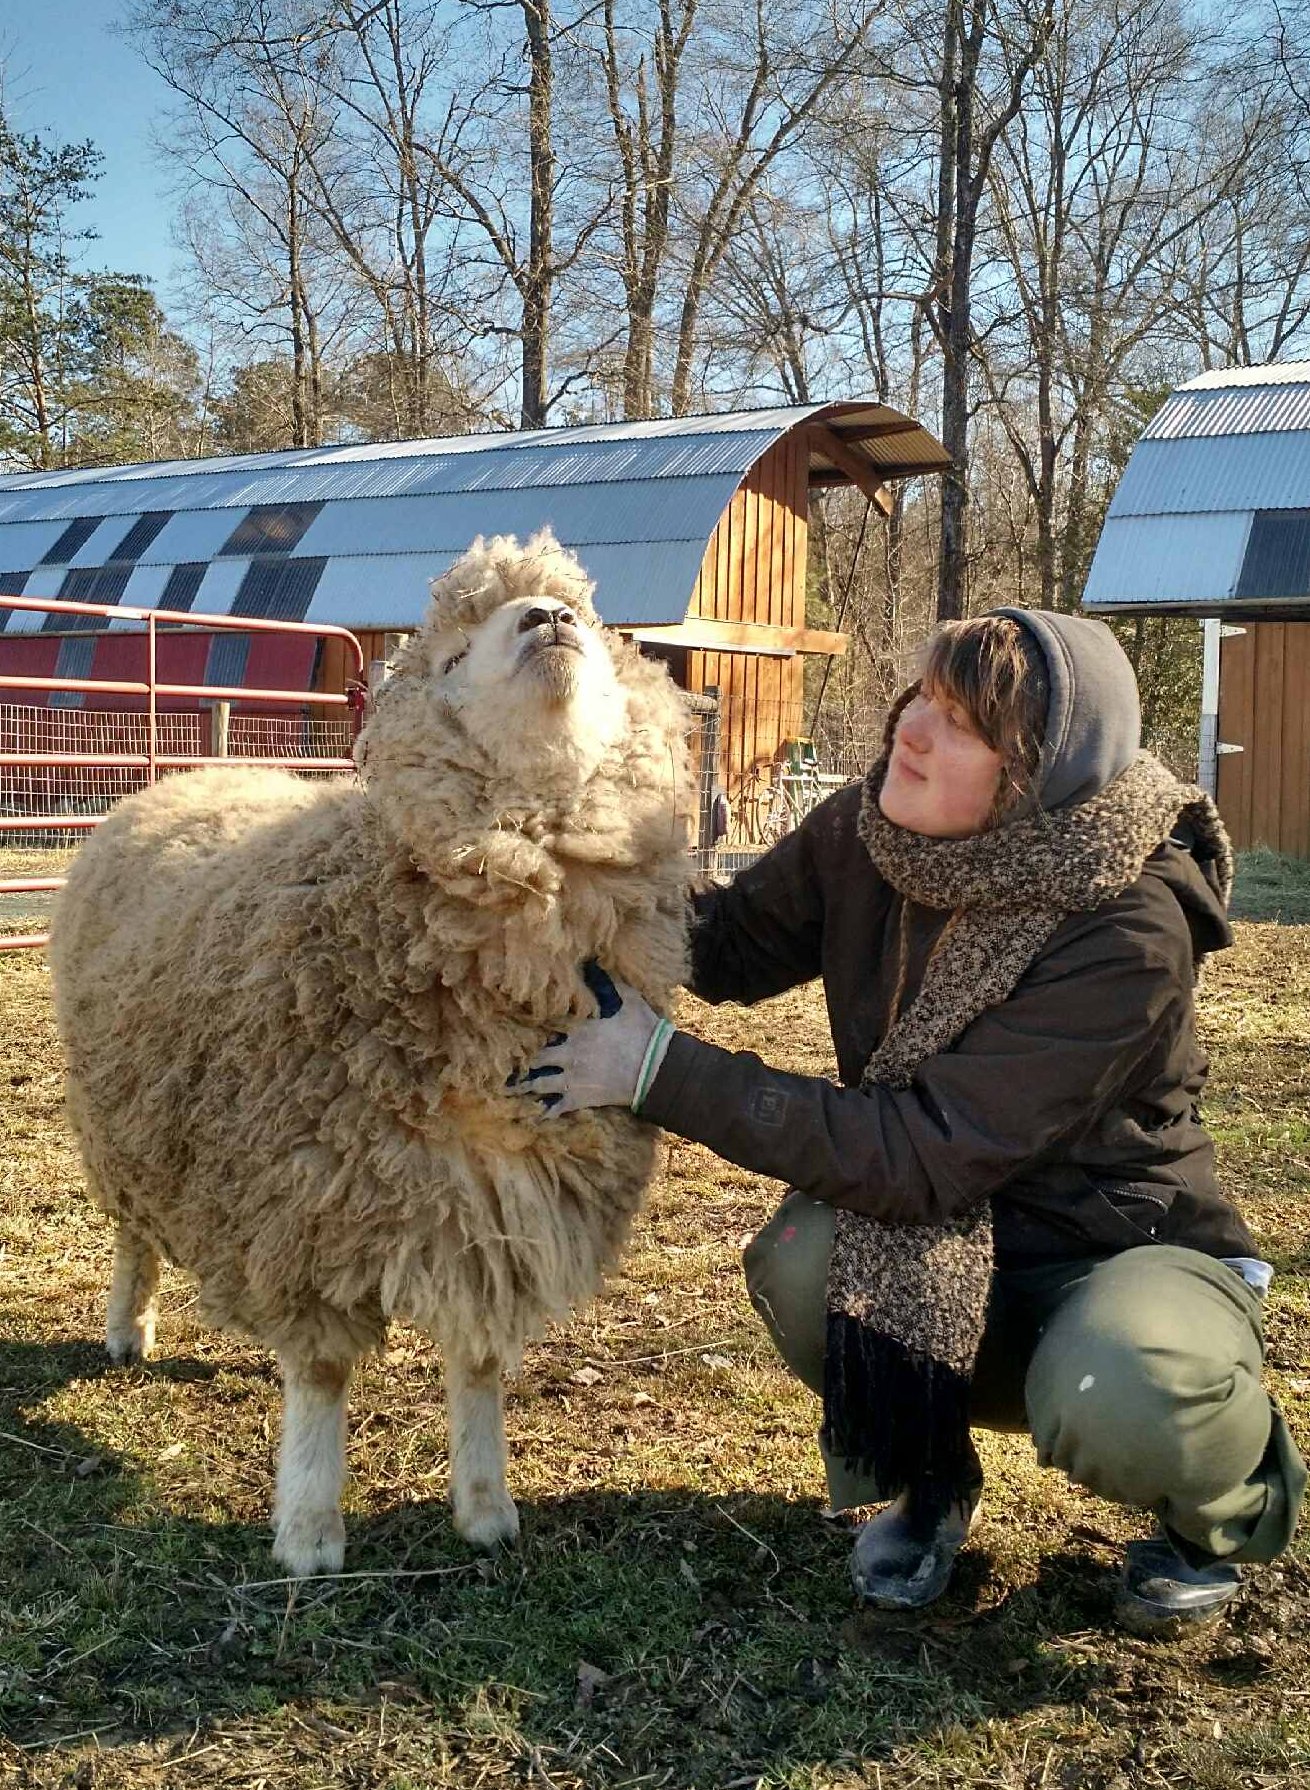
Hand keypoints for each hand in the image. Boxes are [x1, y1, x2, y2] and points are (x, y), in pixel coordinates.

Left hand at [508, 962, 675, 1116]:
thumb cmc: (642, 1029)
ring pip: (537, 1084)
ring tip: (503, 1089)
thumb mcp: (626, 997)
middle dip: (515, 1059)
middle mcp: (567, 1053)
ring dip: (520, 1087)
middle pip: (532, 1057)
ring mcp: (571, 1078)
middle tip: (495, 1061)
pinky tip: (531, 1115)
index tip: (504, 1025)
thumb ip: (605, 981)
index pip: (542, 1025)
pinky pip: (556, 1108)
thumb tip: (590, 963)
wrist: (656, 1067)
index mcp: (575, 1028)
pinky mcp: (580, 1098)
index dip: (523, 1026)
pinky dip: (542, 1112)